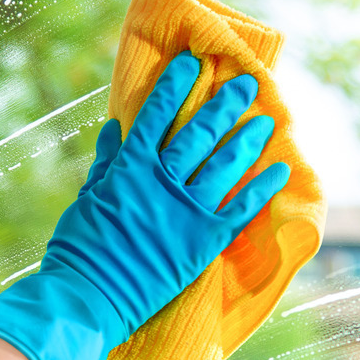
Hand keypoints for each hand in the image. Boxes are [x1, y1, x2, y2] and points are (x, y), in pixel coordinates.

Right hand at [0, 51, 289, 359]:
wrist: (88, 296)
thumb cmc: (79, 250)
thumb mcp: (87, 200)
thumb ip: (106, 164)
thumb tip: (115, 128)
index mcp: (129, 168)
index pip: (156, 116)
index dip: (176, 86)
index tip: (192, 63)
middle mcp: (162, 182)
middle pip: (199, 133)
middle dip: (224, 104)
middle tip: (246, 83)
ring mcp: (186, 210)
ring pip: (225, 165)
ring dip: (248, 139)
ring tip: (267, 120)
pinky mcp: (204, 240)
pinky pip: (241, 208)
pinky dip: (262, 188)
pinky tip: (280, 169)